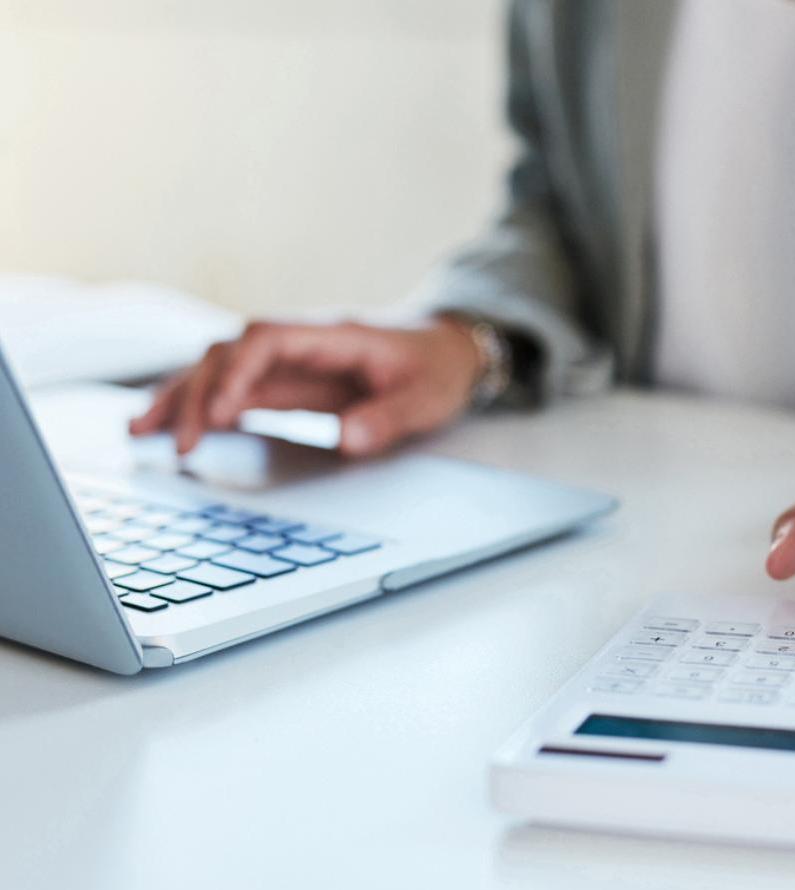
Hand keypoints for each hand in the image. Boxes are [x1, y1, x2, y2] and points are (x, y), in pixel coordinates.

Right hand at [129, 316, 483, 456]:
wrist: (449, 350)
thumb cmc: (437, 368)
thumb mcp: (427, 398)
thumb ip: (389, 418)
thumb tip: (348, 439)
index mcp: (333, 336)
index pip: (267, 340)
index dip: (238, 371)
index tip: (223, 411)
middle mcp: (300, 342)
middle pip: (229, 353)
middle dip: (198, 394)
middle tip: (181, 444)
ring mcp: (288, 361)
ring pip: (219, 369)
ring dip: (181, 396)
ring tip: (141, 431)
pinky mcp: (285, 382)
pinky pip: (232, 389)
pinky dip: (198, 407)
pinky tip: (168, 427)